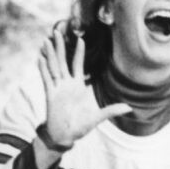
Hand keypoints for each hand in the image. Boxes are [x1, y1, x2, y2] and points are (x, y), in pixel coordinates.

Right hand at [38, 29, 129, 149]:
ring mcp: (57, 88)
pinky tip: (40, 58)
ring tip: (46, 40)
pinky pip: (46, 79)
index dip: (78, 51)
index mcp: (77, 86)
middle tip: (57, 31)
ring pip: (53, 67)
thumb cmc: (80, 127)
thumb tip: (129, 108)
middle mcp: (66, 84)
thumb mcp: (97, 118)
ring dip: (50, 54)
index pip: (78, 64)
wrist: (65, 136)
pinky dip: (43, 69)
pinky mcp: (50, 95)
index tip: (80, 39)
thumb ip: (111, 111)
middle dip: (60, 47)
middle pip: (62, 61)